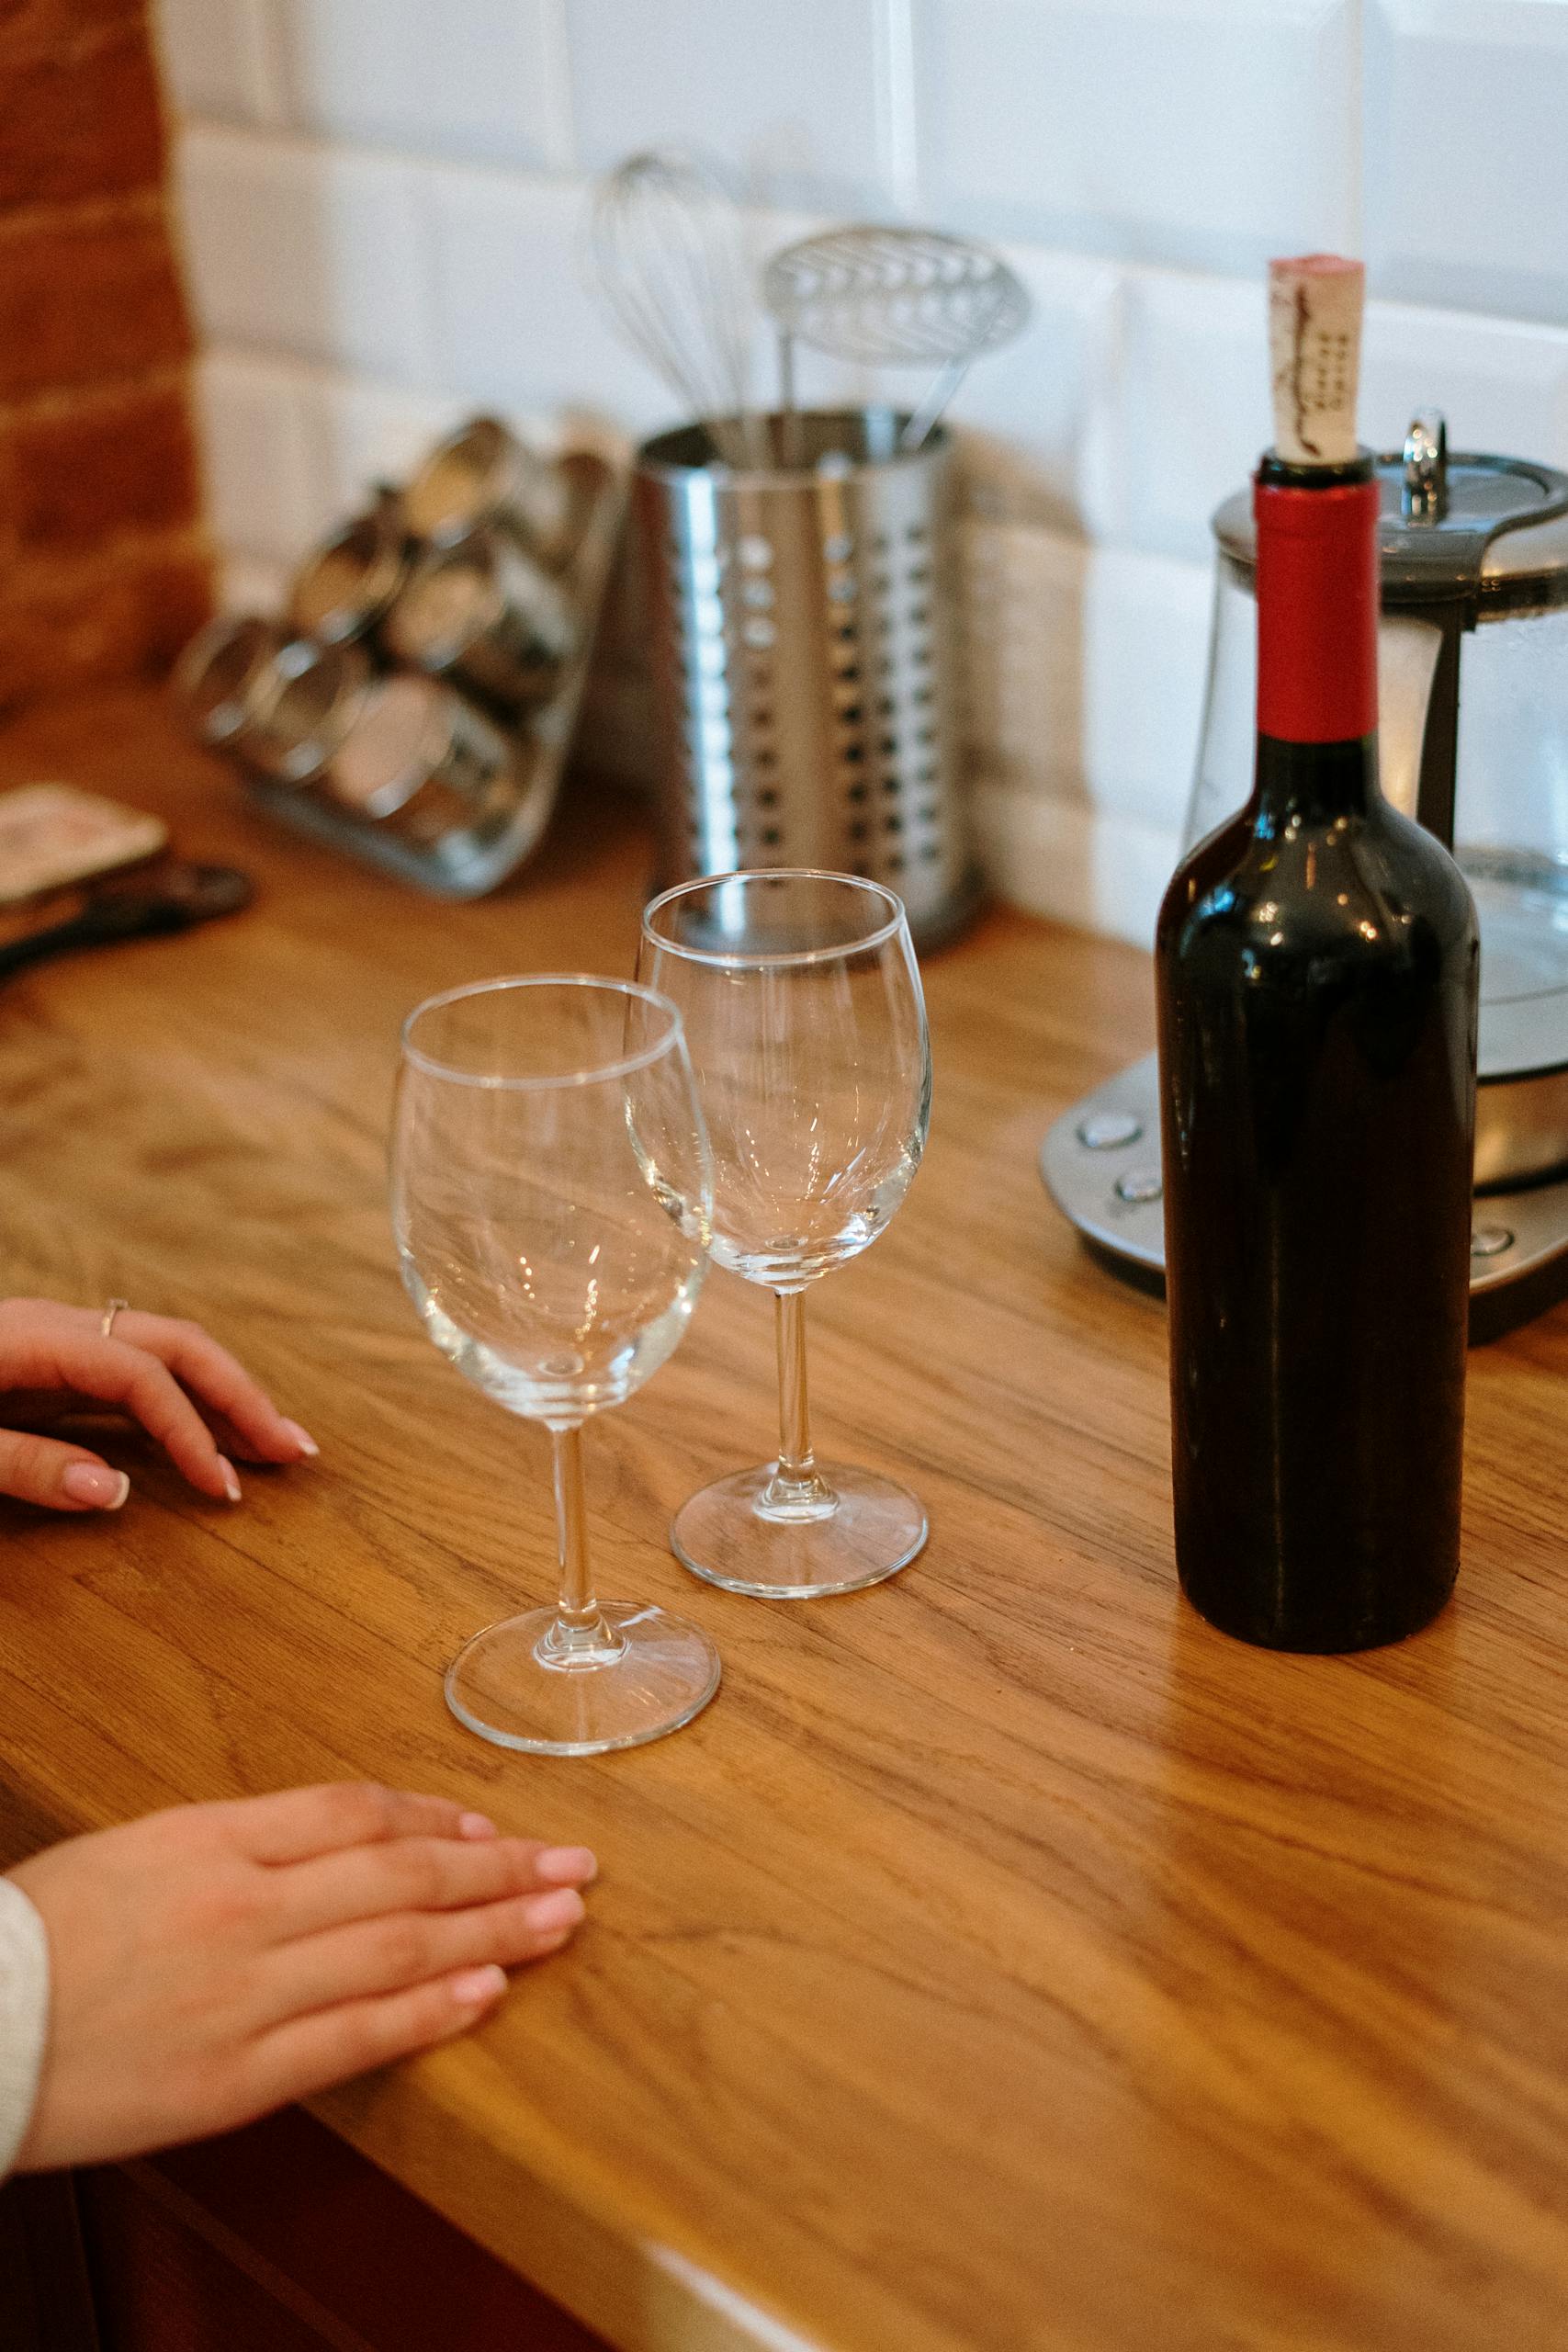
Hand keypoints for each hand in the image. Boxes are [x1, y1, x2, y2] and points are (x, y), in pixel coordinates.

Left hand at [0, 1295, 314, 1508]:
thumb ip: (26, 1465)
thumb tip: (113, 1492)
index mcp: (35, 1338)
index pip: (143, 1375)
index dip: (192, 1430)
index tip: (223, 1487)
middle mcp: (58, 1326)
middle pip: (178, 1345)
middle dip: (242, 1396)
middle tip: (293, 1449)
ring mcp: (60, 1339)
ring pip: (168, 1352)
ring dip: (225, 1396)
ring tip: (274, 1444)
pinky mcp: (56, 1361)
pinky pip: (142, 1370)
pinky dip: (188, 1401)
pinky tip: (214, 1435)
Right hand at [9, 1783, 596, 2170]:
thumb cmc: (40, 1935)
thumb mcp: (142, 1851)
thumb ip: (242, 1846)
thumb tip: (341, 1846)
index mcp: (213, 1840)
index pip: (357, 1813)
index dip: (439, 1817)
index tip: (493, 1828)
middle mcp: (242, 1907)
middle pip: (401, 1874)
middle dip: (499, 1867)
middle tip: (573, 1865)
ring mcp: (244, 1993)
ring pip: (398, 1948)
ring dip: (493, 1930)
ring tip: (562, 1919)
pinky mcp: (234, 2078)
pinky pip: (355, 2037)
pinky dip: (430, 2014)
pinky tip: (488, 1992)